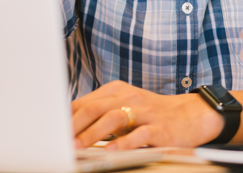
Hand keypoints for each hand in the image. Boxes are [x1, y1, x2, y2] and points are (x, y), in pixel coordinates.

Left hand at [70, 80, 220, 149]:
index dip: (67, 118)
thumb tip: (69, 126)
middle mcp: (128, 97)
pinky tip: (111, 151)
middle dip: (74, 126)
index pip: (84, 102)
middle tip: (60, 141)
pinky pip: (139, 134)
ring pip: (113, 118)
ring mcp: (144, 111)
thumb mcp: (124, 107)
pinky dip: (123, 143)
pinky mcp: (159, 127)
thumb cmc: (151, 114)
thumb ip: (99, 113)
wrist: (190, 115)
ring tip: (79, 147)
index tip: (52, 132)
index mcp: (115, 91)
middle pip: (94, 108)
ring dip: (92, 134)